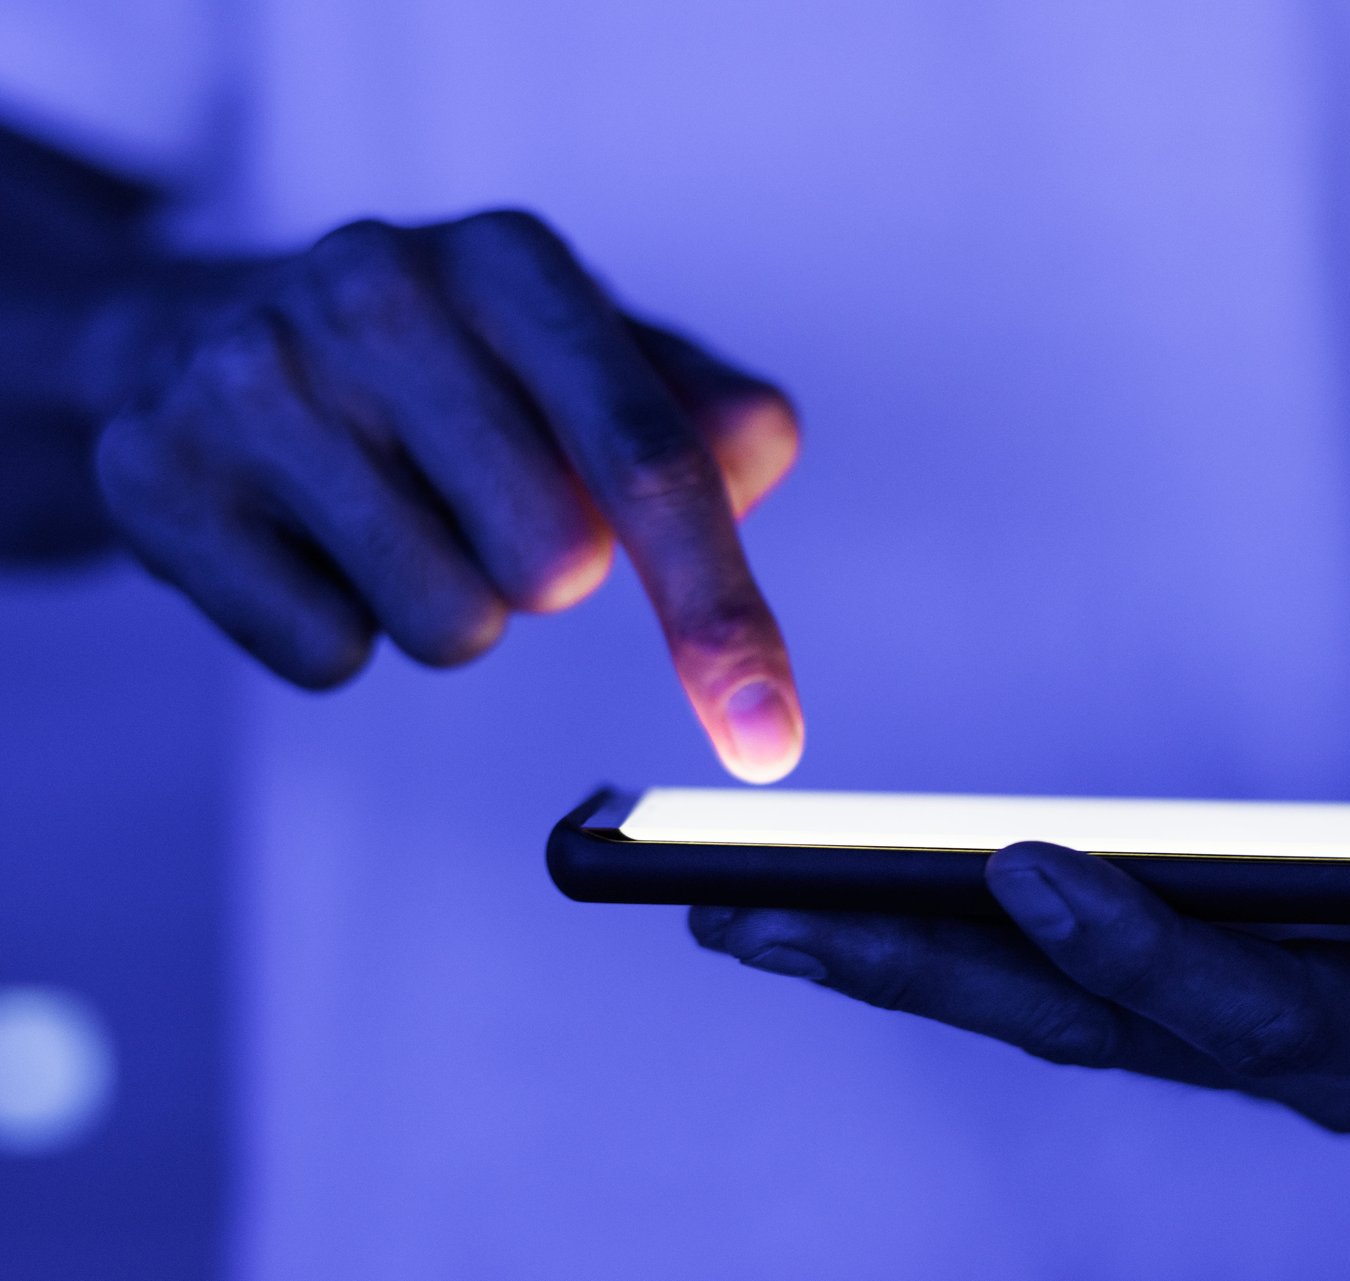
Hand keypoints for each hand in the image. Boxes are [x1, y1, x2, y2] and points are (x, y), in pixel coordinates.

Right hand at [95, 212, 802, 780]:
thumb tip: (758, 453)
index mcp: (509, 261)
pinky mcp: (159, 472)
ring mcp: (252, 377)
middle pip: (556, 565)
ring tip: (396, 514)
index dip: (720, 611)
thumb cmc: (439, 362)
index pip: (647, 458)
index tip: (765, 736)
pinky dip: (345, 631)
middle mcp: (375, 290)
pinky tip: (311, 540)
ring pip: (446, 626)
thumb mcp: (588, 352)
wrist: (200, 332)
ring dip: (451, 607)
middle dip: (549, 575)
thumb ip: (701, 412)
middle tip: (487, 504)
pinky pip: (328, 655)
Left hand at [690, 796, 1349, 1130]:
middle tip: (741, 912)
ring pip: (1038, 1010)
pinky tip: (838, 915)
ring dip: (884, 964)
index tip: (1017, 863)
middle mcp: (1299, 1055)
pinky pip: (1055, 982)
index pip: (1255, 1006)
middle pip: (1084, 1022)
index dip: (1141, 946)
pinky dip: (941, 950)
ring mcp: (1236, 1034)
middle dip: (914, 973)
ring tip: (729, 910)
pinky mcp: (1208, 1001)